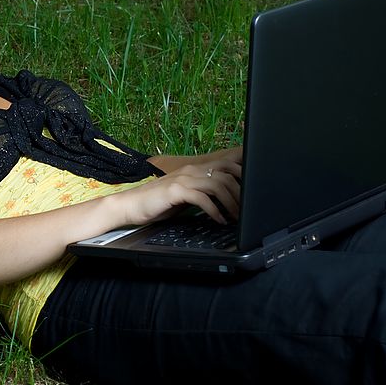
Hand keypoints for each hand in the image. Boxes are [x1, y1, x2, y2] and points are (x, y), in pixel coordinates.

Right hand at [117, 155, 241, 225]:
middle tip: (247, 209)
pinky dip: (214, 210)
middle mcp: (191, 170)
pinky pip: (202, 198)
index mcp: (195, 169)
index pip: (226, 164)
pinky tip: (218, 220)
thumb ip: (203, 194)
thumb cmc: (157, 203)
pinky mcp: (175, 190)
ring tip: (235, 217)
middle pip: (227, 174)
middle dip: (241, 192)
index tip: (254, 190)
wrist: (130, 205)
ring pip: (218, 184)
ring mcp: (183, 179)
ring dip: (231, 202)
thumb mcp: (185, 196)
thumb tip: (226, 201)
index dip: (243, 175)